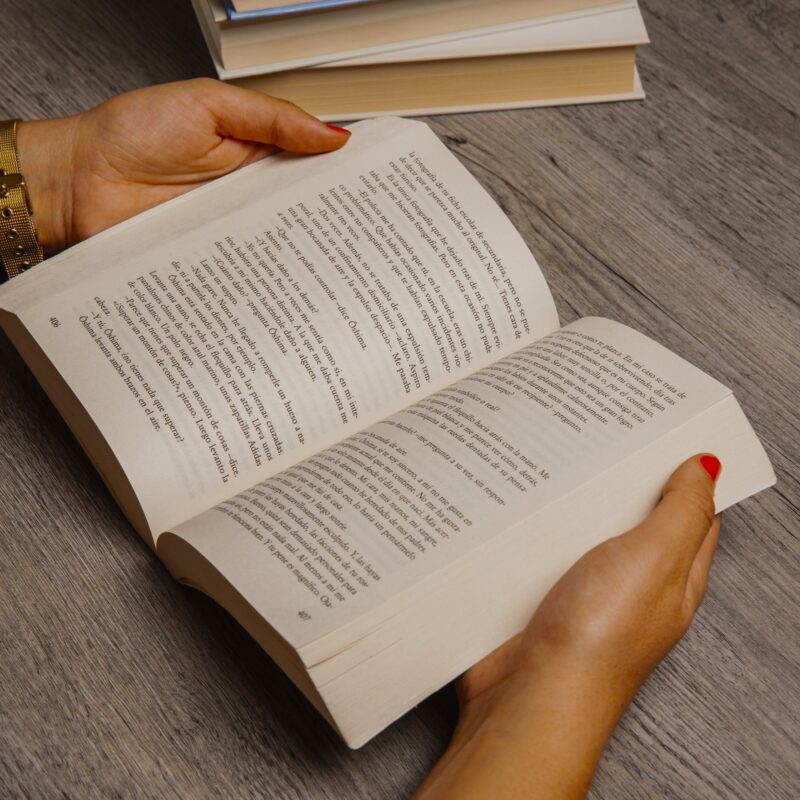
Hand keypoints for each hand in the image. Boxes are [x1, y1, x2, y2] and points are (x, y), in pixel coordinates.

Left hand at [14, 78, 349, 250]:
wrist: (77, 182)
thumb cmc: (131, 134)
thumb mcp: (209, 106)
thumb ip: (272, 118)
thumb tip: (332, 135)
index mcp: (256, 151)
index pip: (313, 164)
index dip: (344, 175)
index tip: (377, 188)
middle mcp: (248, 194)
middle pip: (304, 211)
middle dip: (334, 223)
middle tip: (368, 237)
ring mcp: (233, 230)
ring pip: (281, 245)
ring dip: (305, 255)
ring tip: (339, 266)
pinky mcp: (215, 260)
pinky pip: (249, 270)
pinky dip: (267, 278)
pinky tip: (289, 283)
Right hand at [414, 454, 721, 799]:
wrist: (533, 694)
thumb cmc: (599, 637)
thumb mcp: (654, 560)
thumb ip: (681, 512)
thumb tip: (707, 466)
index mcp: (672, 577)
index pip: (692, 515)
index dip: (686, 473)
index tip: (665, 432)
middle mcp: (631, 584)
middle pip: (635, 519)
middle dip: (623, 478)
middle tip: (605, 431)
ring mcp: (585, 592)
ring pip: (585, 531)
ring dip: (575, 501)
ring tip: (559, 455)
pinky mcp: (544, 596)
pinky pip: (544, 549)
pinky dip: (539, 526)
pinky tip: (524, 502)